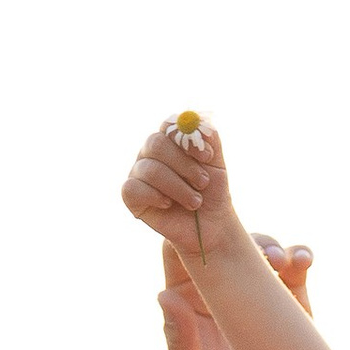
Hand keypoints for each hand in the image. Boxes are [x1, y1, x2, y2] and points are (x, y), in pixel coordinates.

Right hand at [123, 112, 247, 265]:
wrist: (210, 228)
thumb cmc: (212, 193)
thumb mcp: (217, 164)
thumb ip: (210, 138)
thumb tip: (196, 122)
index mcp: (169, 140)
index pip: (169, 126)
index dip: (188, 139)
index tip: (208, 156)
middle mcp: (150, 152)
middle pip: (156, 144)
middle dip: (184, 165)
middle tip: (203, 182)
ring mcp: (139, 172)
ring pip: (150, 170)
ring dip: (178, 188)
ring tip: (195, 202)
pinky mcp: (131, 195)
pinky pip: (133, 188)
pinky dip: (155, 197)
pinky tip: (169, 205)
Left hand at [157, 233, 315, 349]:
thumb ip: (179, 345)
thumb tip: (164, 295)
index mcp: (188, 302)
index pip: (180, 251)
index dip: (188, 232)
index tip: (205, 232)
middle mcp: (221, 289)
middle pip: (224, 240)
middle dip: (239, 235)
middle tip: (254, 250)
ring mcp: (258, 291)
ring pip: (261, 247)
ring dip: (271, 245)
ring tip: (281, 262)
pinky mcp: (292, 299)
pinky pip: (296, 266)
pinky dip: (300, 256)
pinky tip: (303, 261)